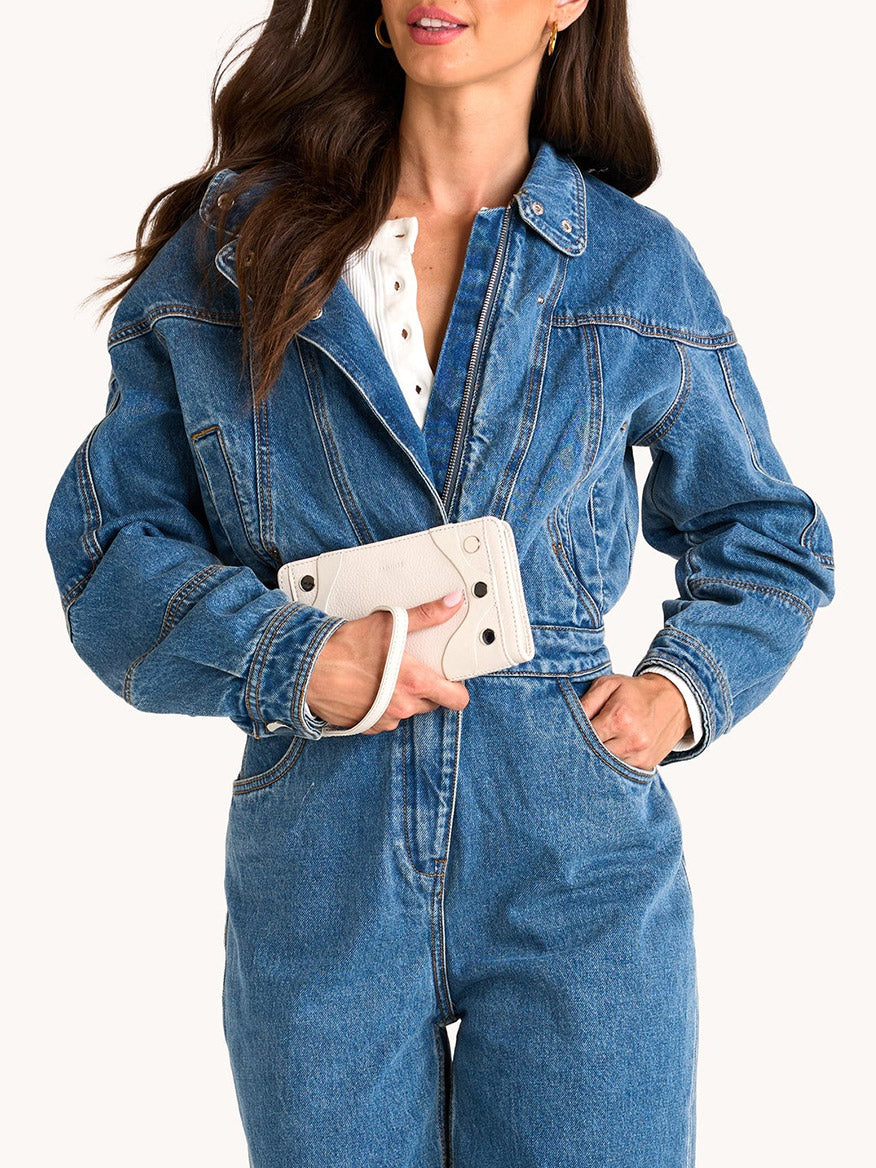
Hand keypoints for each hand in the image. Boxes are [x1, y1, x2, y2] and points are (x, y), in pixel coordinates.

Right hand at [304, 592, 469, 732]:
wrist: (306, 669)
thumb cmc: (344, 648)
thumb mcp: (389, 623)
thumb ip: (426, 615)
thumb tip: (451, 604)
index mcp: (415, 683)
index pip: (456, 699)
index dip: (456, 688)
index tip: (450, 678)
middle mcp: (403, 707)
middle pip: (432, 703)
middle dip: (427, 689)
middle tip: (412, 669)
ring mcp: (385, 720)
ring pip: (407, 712)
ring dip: (403, 698)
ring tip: (386, 677)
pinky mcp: (367, 726)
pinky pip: (385, 719)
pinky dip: (382, 707)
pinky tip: (370, 689)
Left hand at [579, 672, 691, 770]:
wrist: (674, 699)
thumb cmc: (637, 691)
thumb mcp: (609, 684)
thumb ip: (587, 701)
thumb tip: (568, 718)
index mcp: (618, 717)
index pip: (584, 735)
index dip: (573, 734)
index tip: (568, 732)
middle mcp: (631, 740)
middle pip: (593, 753)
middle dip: (584, 747)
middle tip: (577, 741)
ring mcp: (640, 755)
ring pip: (606, 764)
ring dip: (598, 756)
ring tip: (598, 743)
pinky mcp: (647, 765)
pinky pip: (621, 769)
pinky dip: (613, 762)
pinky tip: (612, 750)